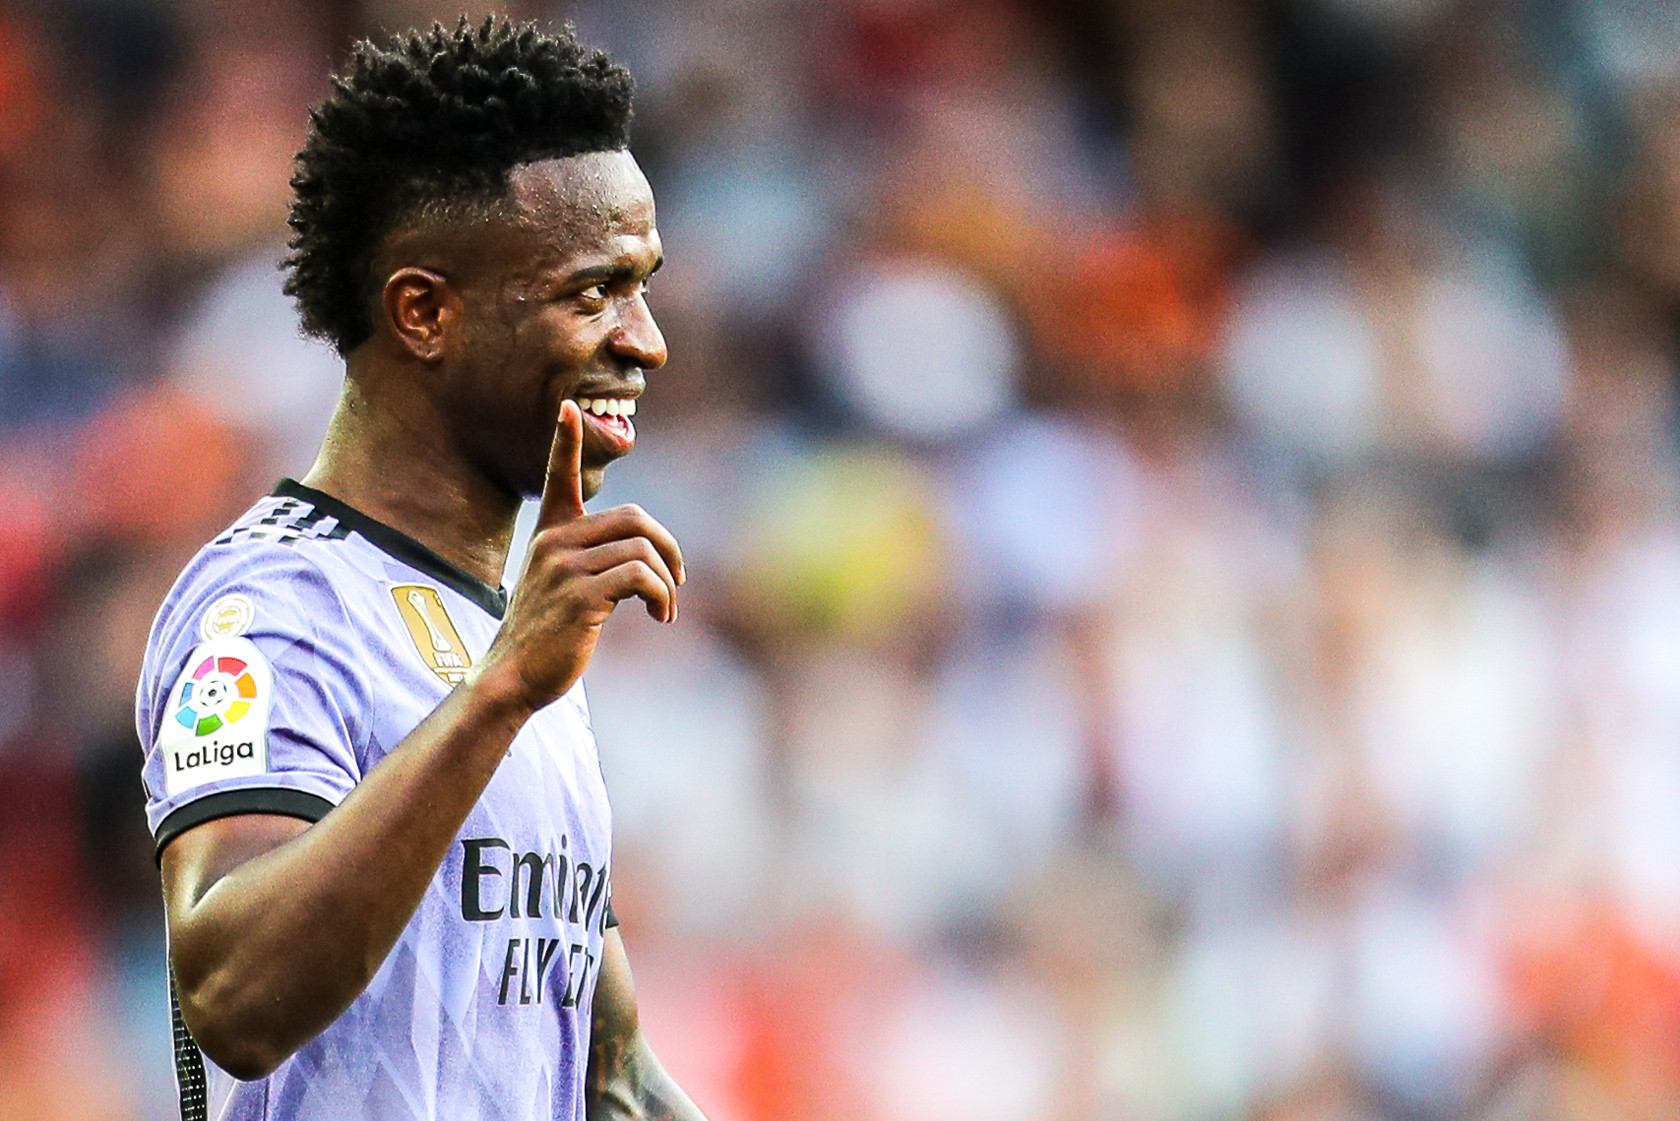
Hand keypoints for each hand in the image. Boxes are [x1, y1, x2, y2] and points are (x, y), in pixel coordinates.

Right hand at [481, 400, 683, 711]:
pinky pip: (641, 578)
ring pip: (643, 551)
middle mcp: (555, 542)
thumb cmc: (546, 634)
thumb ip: (591, 560)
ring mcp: (565, 568)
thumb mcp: (561, 585)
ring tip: (665, 609)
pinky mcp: (580, 596)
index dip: (565, 442)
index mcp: (550, 533)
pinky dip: (662, 596)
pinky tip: (660, 616)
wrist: (515, 676)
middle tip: (677, 579)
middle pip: (635, 518)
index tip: (567, 407)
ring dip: (668, 583)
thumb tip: (647, 559)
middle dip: (668, 547)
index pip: (560, 477)